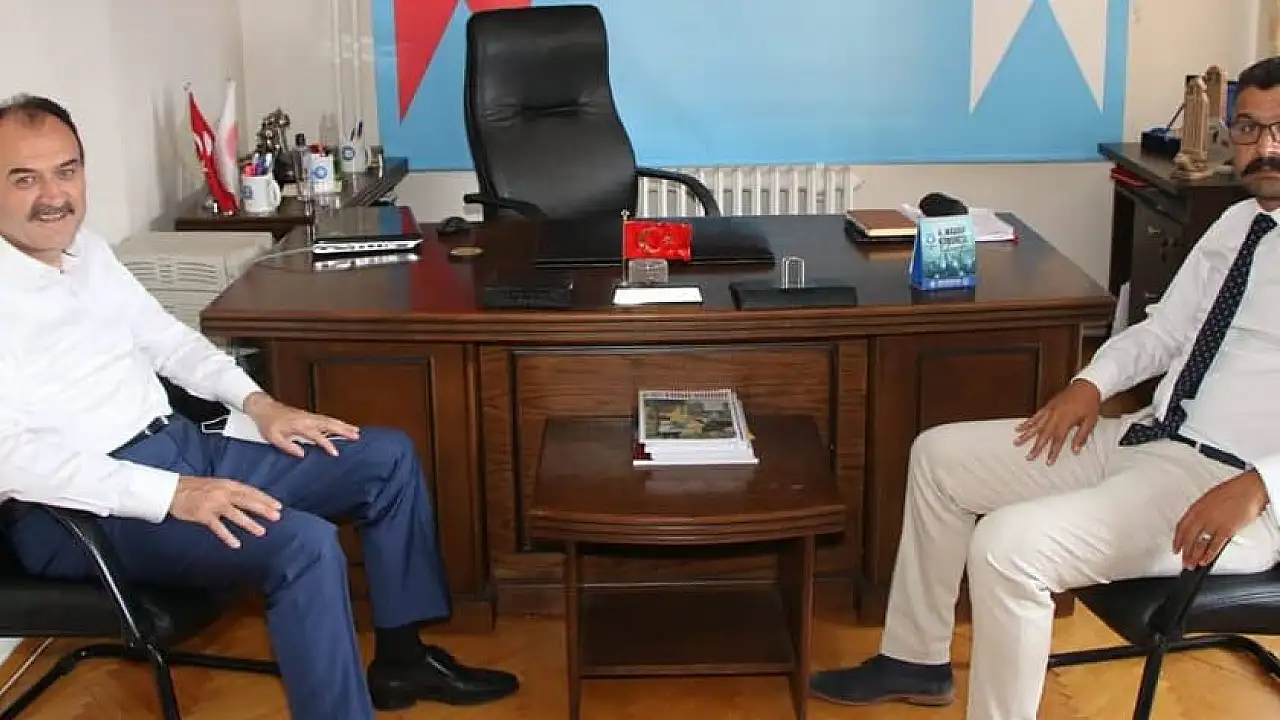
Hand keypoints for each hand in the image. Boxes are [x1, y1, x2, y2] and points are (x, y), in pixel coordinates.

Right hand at [169, 476, 281, 547]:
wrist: (171, 490)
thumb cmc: (193, 488)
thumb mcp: (216, 484)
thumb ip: (231, 490)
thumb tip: (247, 497)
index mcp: (227, 484)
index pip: (251, 491)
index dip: (265, 499)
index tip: (278, 506)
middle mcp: (222, 492)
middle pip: (247, 500)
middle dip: (263, 509)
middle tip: (277, 517)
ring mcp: (213, 503)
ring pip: (235, 514)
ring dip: (249, 523)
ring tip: (261, 532)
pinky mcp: (202, 514)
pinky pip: (217, 527)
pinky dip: (227, 536)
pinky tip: (236, 544)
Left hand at [243, 392, 359, 457]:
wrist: (264, 408)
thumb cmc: (268, 423)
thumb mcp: (273, 438)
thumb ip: (288, 446)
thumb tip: (302, 454)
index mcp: (299, 425)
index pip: (317, 435)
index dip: (327, 444)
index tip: (335, 453)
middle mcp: (307, 419)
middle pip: (329, 424)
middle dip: (343, 430)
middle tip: (356, 436)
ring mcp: (309, 416)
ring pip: (329, 420)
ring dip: (343, 425)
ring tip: (356, 431)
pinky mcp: (309, 416)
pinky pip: (326, 419)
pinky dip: (336, 422)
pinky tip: (343, 426)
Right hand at [1014, 379, 1102, 463]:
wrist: (1086, 386)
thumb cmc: (1089, 403)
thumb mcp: (1090, 422)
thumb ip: (1081, 436)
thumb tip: (1076, 450)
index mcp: (1066, 421)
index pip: (1057, 440)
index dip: (1052, 452)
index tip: (1048, 462)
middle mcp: (1055, 416)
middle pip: (1043, 434)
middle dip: (1035, 447)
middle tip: (1029, 457)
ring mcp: (1049, 411)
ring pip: (1035, 425)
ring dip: (1025, 435)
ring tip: (1016, 442)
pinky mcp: (1047, 406)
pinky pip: (1035, 416)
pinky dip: (1027, 422)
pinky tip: (1019, 427)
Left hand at [1173, 470, 1268, 568]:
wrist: (1248, 489)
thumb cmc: (1232, 492)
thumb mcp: (1208, 500)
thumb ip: (1201, 513)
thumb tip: (1198, 526)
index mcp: (1195, 508)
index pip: (1181, 527)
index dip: (1177, 540)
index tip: (1175, 548)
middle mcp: (1201, 516)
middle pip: (1188, 538)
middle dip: (1185, 552)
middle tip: (1183, 561)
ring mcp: (1213, 523)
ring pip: (1199, 543)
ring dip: (1194, 556)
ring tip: (1192, 565)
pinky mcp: (1226, 529)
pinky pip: (1215, 545)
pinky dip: (1209, 555)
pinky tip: (1205, 561)